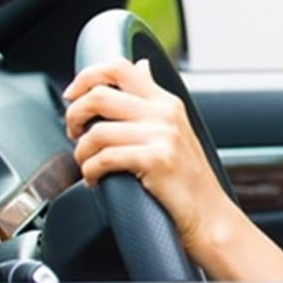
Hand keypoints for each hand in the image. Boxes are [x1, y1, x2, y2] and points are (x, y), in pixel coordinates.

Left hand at [63, 60, 231, 251]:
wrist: (209, 215)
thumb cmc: (187, 179)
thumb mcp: (175, 129)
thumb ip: (153, 100)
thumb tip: (141, 67)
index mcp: (167, 102)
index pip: (120, 67)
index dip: (87, 76)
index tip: (72, 94)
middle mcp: (165, 113)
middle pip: (100, 95)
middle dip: (74, 115)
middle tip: (74, 133)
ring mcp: (162, 135)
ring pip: (96, 132)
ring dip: (81, 152)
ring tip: (87, 164)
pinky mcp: (155, 160)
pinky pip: (103, 159)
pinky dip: (90, 172)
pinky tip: (95, 180)